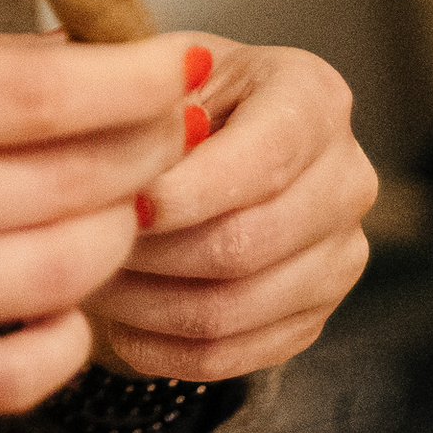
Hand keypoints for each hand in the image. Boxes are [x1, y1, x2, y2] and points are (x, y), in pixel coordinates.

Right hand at [0, 32, 197, 432]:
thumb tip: (87, 59)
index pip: (37, 91)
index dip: (136, 77)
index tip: (190, 63)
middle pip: (73, 182)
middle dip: (148, 156)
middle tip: (172, 140)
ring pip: (64, 274)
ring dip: (113, 242)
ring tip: (111, 217)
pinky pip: (21, 374)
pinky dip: (64, 336)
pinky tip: (55, 303)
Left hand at [85, 38, 373, 383]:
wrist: (201, 143)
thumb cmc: (172, 102)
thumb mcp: (154, 74)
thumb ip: (139, 103)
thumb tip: (117, 158)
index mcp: (313, 99)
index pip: (265, 161)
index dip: (188, 192)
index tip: (126, 203)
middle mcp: (346, 178)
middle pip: (246, 245)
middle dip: (153, 253)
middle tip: (87, 244)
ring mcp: (338, 256)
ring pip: (232, 310)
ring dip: (145, 305)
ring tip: (92, 277)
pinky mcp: (313, 317)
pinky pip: (230, 357)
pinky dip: (161, 348)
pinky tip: (119, 320)